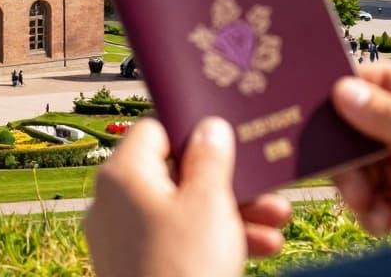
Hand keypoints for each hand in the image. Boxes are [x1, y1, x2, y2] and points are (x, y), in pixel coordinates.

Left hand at [85, 117, 291, 276]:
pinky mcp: (133, 267)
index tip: (230, 140)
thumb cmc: (186, 267)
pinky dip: (211, 240)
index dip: (194, 133)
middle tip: (267, 189)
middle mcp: (112, 202)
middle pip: (174, 175)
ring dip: (230, 213)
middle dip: (227, 183)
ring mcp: (120, 238)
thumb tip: (208, 127)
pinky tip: (263, 248)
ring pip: (180, 211)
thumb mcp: (209, 202)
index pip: (156, 130)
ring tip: (278, 221)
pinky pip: (174, 241)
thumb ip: (210, 157)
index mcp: (122, 174)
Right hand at [330, 64, 390, 235]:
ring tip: (365, 206)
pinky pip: (387, 203)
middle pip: (372, 129)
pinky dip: (375, 212)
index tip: (318, 112)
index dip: (351, 92)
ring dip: (361, 186)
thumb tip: (342, 89)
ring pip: (375, 169)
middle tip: (342, 176)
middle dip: (352, 152)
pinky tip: (379, 222)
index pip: (386, 81)